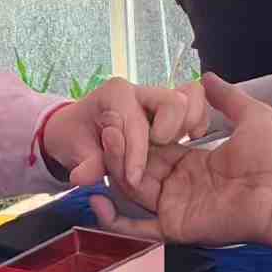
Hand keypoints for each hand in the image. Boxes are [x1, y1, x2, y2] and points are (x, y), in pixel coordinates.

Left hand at [41, 78, 211, 190]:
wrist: (77, 130)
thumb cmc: (76, 136)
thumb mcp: (73, 150)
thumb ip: (85, 164)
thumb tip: (83, 178)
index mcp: (116, 94)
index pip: (135, 123)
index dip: (135, 154)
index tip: (133, 180)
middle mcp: (141, 91)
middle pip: (173, 102)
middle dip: (167, 132)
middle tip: (155, 154)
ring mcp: (159, 99)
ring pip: (190, 98)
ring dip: (185, 126)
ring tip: (173, 146)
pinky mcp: (172, 111)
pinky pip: (196, 106)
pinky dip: (197, 122)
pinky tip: (189, 141)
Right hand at [88, 75, 271, 247]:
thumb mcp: (250, 116)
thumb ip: (227, 96)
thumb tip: (208, 76)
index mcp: (193, 162)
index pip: (153, 148)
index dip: (137, 135)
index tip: (123, 118)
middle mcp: (179, 184)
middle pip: (137, 168)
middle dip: (119, 151)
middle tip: (108, 130)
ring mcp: (175, 207)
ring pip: (132, 190)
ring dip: (114, 171)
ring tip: (106, 146)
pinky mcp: (174, 226)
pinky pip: (137, 229)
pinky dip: (114, 221)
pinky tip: (97, 202)